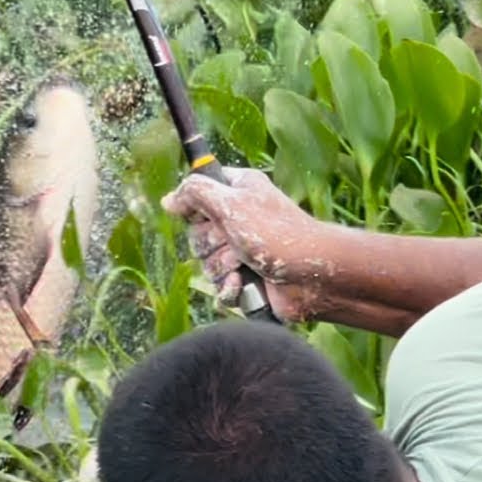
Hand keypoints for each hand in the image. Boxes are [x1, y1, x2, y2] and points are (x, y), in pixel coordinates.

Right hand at [161, 167, 329, 321]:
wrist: (313, 278)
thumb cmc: (279, 235)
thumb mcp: (232, 204)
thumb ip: (196, 193)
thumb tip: (169, 200)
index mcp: (237, 192)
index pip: (196, 194)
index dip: (196, 209)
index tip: (206, 215)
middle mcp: (238, 220)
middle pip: (197, 235)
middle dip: (211, 245)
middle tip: (235, 243)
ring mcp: (241, 252)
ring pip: (205, 264)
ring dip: (221, 269)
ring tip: (244, 266)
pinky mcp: (246, 280)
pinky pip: (218, 288)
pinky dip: (229, 289)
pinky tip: (243, 285)